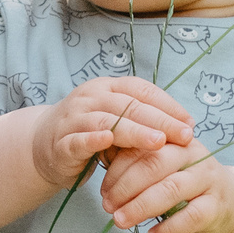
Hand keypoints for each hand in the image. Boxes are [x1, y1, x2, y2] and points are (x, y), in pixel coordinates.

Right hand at [28, 77, 193, 187]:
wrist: (44, 145)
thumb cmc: (91, 132)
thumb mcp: (118, 122)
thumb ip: (144, 122)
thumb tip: (186, 128)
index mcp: (107, 87)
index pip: (141, 89)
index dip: (167, 104)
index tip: (190, 122)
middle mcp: (90, 97)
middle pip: (129, 105)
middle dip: (160, 120)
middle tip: (184, 135)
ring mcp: (74, 118)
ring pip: (108, 121)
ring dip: (135, 131)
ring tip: (158, 142)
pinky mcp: (62, 142)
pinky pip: (79, 139)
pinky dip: (93, 139)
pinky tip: (107, 141)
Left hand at [100, 142, 233, 232]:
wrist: (226, 204)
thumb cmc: (183, 183)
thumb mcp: (162, 168)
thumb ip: (137, 163)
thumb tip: (99, 161)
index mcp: (175, 140)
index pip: (143, 148)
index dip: (118, 168)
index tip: (102, 189)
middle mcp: (194, 154)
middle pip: (154, 165)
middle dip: (125, 187)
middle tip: (107, 206)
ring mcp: (207, 180)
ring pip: (170, 189)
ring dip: (140, 207)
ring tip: (120, 221)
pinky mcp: (216, 206)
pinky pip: (190, 217)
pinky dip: (167, 228)